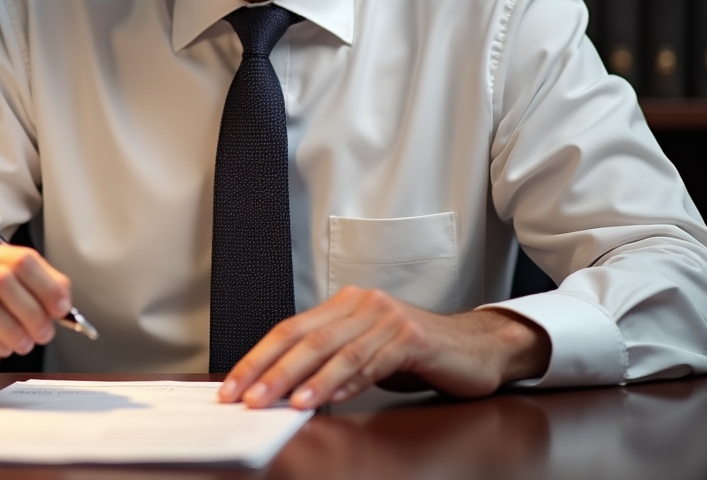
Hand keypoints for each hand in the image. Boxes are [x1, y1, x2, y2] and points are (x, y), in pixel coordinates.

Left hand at [217, 286, 550, 409]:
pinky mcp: (411, 336)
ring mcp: (386, 316)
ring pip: (333, 350)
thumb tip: (284, 393)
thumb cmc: (415, 355)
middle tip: (244, 398)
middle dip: (269, 370)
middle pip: (304, 338)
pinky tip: (323, 398)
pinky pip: (370, 361)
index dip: (258, 357)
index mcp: (344, 304)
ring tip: (276, 403)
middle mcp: (361, 303)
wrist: (474, 349)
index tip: (232, 386)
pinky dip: (343, 381)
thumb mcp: (365, 356)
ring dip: (301, 380)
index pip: (290, 329)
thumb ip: (329, 366)